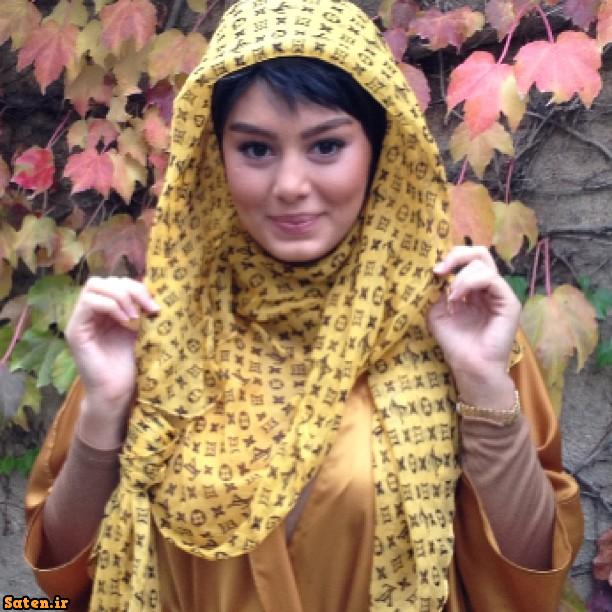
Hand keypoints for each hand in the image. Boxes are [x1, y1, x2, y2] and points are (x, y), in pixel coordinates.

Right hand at [65, 277, 159, 446]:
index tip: (155, 306)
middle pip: (106, 280)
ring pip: (94, 286)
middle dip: (131, 289)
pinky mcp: (75, 331)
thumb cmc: (132, 366)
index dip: (137, 287)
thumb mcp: (142, 332)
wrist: (119, 393)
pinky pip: (88, 303)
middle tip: (148, 309)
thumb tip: (158, 292)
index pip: (117, 282)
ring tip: (135, 317)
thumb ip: (143, 311)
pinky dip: (110, 306)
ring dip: (120, 296)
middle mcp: (91, 313)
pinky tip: (125, 321)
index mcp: (107, 311)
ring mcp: (80, 320)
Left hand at [426, 246, 519, 408]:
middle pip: (479, 253)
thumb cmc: (455, 342)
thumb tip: (436, 273)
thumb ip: (437, 292)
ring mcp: (500, 293)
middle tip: (440, 269)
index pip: (467, 259)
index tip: (433, 270)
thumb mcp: (437, 312)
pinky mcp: (509, 302)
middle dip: (457, 255)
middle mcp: (488, 287)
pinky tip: (457, 297)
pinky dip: (469, 283)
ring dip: (460, 275)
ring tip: (450, 295)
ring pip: (484, 263)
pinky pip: (492, 279)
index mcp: (473, 287)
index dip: (450, 258)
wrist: (469, 367)